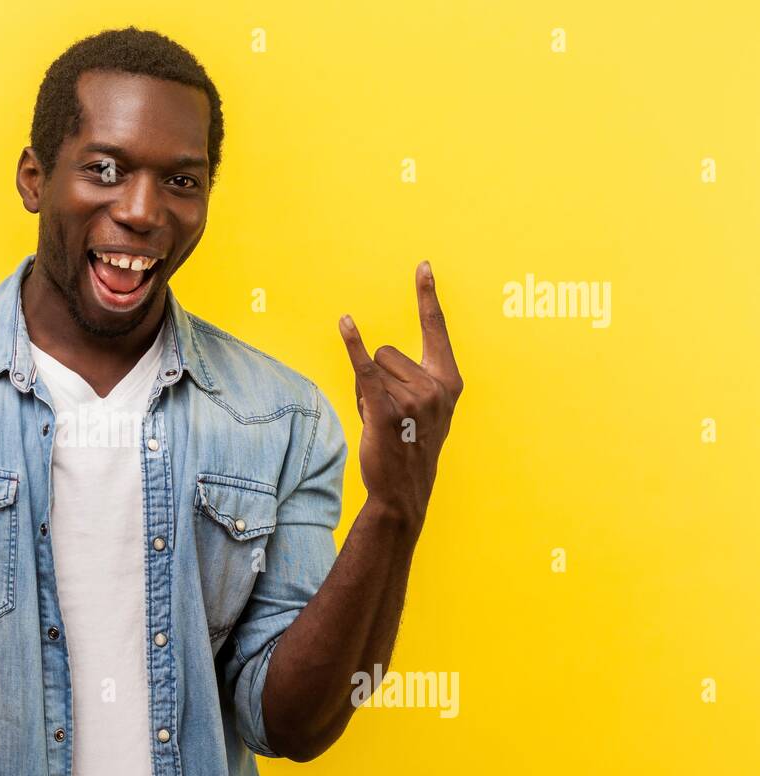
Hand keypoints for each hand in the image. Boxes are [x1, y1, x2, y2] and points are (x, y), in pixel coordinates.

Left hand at [337, 261, 462, 528]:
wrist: (404, 491)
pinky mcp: (388, 411)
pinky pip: (366, 370)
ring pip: (373, 368)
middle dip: (379, 377)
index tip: (422, 266)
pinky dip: (353, 346)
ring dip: (368, 392)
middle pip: (388, 351)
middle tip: (389, 413)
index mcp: (449, 382)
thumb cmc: (410, 446)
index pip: (436, 329)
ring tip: (381, 420)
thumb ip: (417, 380)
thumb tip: (374, 353)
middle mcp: (436, 387)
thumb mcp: (427, 410)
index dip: (428, 296)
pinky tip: (345, 323)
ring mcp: (414, 400)